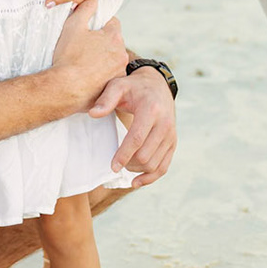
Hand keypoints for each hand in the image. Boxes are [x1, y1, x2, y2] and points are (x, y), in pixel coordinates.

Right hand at [50, 0, 126, 107]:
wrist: (64, 88)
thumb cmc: (68, 57)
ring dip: (103, 59)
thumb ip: (85, 8)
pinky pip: (110, 76)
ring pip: (112, 60)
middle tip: (84, 47)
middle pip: (113, 42)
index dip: (100, 24)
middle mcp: (121, 54)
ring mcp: (119, 72)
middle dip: (102, 42)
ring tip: (85, 63)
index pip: (112, 23)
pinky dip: (102, 75)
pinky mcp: (114, 87)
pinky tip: (88, 76)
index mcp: (114, 37)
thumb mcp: (73, 26)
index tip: (89, 31)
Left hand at [88, 66, 176, 185]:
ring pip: (154, 164)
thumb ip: (105, 99)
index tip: (112, 167)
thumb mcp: (118, 85)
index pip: (137, 138)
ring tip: (124, 165)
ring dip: (136, 170)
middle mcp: (165, 124)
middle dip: (128, 163)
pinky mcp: (173, 143)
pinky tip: (136, 182)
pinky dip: (150, 178)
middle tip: (115, 162)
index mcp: (151, 110)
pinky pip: (163, 167)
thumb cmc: (134, 87)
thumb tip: (93, 114)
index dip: (124, 155)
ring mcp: (171, 135)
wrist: (157, 85)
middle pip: (146, 155)